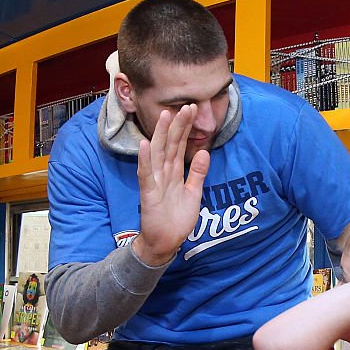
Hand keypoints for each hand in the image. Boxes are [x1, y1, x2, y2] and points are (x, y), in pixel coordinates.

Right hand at [134, 105, 209, 265]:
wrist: (166, 243)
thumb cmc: (177, 220)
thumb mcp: (193, 193)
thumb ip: (198, 173)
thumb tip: (205, 152)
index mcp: (174, 172)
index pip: (179, 145)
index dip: (185, 128)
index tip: (193, 110)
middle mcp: (163, 173)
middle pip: (169, 144)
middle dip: (177, 126)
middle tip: (186, 106)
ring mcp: (154, 182)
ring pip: (157, 154)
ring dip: (160, 135)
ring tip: (165, 116)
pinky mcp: (148, 194)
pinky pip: (146, 175)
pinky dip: (145, 160)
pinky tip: (145, 144)